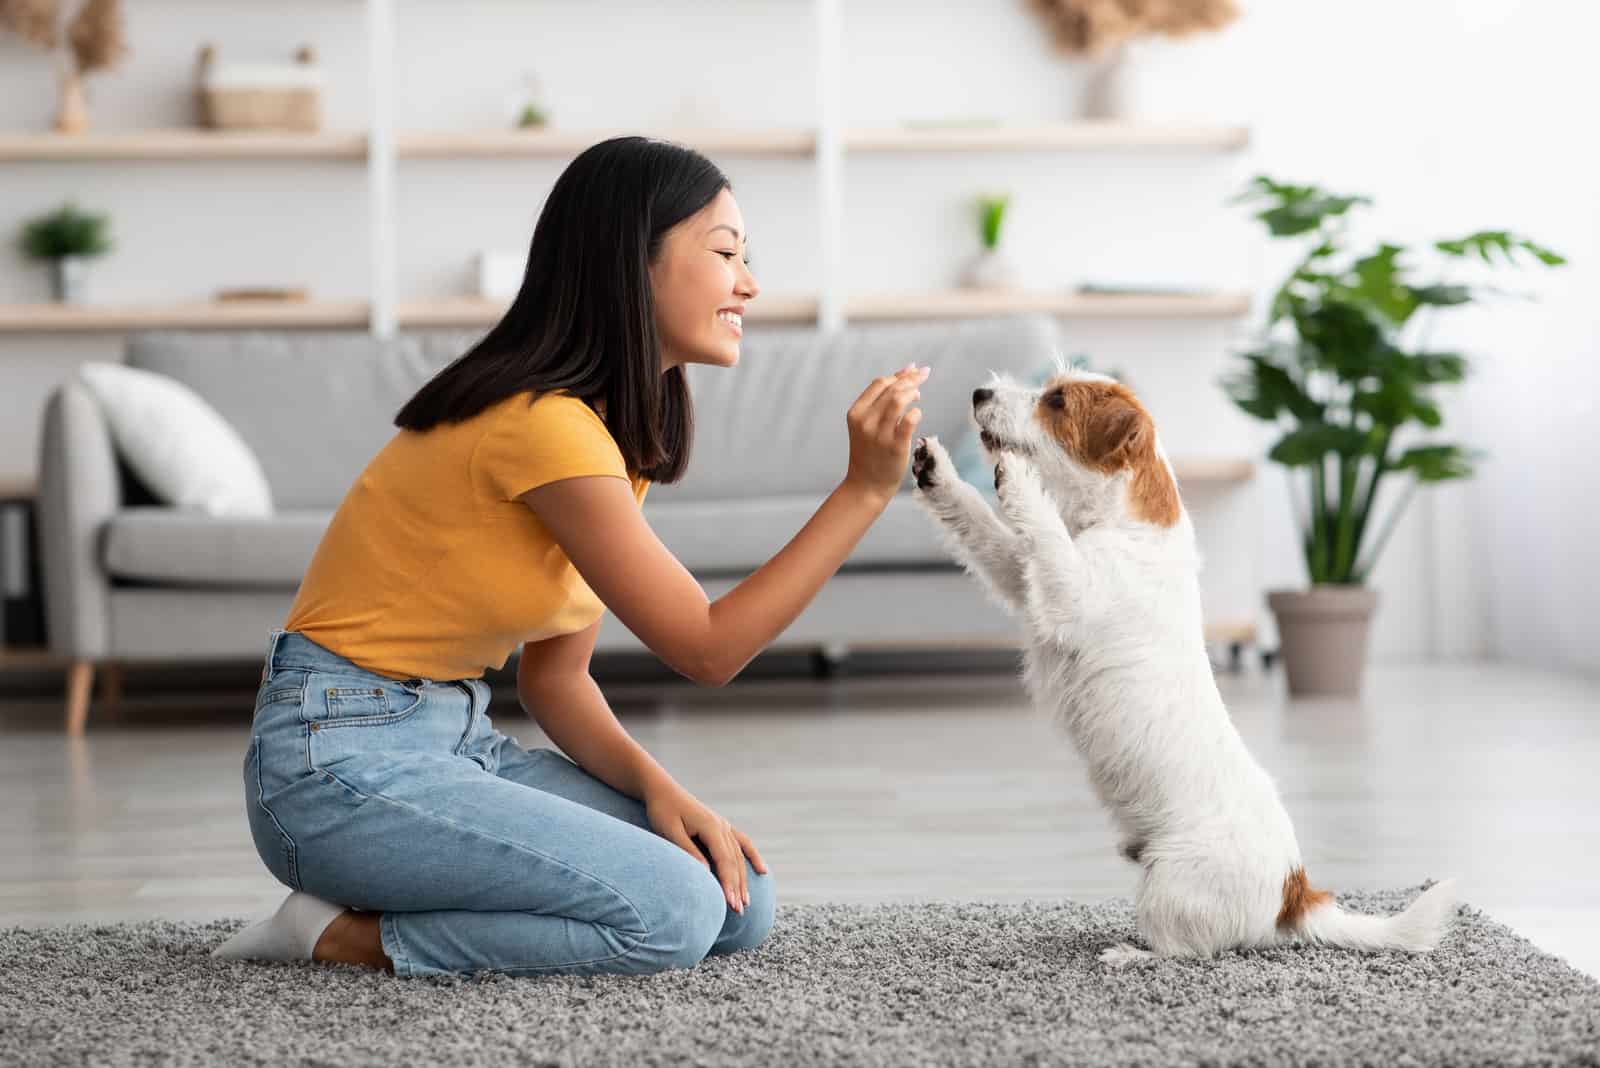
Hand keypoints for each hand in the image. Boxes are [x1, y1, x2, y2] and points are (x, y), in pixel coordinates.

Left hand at [645, 782, 767, 912]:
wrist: (662, 790)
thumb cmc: (662, 810)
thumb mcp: (670, 831)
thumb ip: (688, 851)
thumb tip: (706, 872)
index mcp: (710, 826)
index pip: (724, 860)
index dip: (728, 883)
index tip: (730, 903)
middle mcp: (721, 826)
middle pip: (734, 861)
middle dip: (737, 886)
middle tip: (739, 910)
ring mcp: (723, 825)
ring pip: (739, 855)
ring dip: (743, 879)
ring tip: (746, 902)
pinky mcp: (721, 826)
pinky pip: (742, 843)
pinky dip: (753, 856)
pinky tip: (762, 871)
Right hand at [843, 363, 929, 504]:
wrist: (866, 485)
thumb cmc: (870, 452)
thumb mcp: (867, 424)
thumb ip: (883, 400)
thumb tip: (907, 369)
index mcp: (856, 413)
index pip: (880, 383)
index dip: (899, 375)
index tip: (913, 371)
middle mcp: (866, 421)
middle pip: (892, 388)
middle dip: (912, 378)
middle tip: (924, 375)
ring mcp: (880, 433)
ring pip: (899, 400)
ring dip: (913, 392)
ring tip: (918, 395)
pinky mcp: (895, 446)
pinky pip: (910, 419)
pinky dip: (917, 412)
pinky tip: (917, 414)